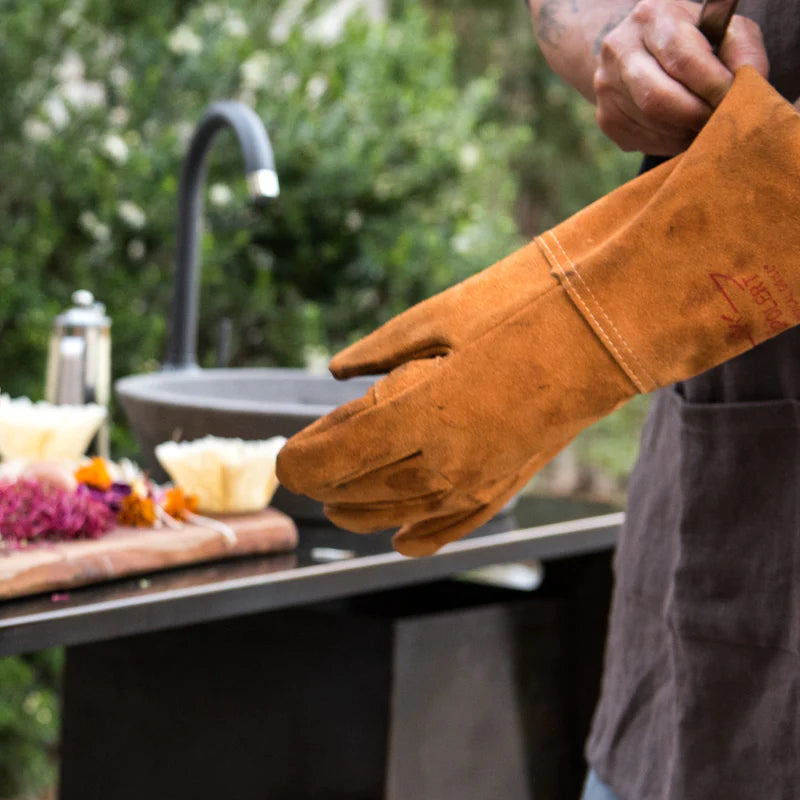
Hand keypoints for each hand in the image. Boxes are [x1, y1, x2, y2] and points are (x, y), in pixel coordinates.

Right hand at [594, 0, 767, 153]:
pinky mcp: (606, 119)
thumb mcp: (720, 30)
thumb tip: (749, 87)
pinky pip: (645, 141)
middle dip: (696, 115)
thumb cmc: (691, 40)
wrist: (636, 50)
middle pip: (658, 98)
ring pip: (652, 124)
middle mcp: (620, 49)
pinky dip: (671, 141)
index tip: (734, 99)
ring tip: (704, 123)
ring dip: (685, 131)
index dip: (713, 86)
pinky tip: (683, 129)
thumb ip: (742, 52)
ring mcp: (606, 87)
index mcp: (652, 17)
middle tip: (719, 120)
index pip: (683, 59)